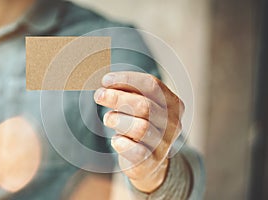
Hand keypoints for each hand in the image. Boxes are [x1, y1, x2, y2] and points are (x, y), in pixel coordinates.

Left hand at [94, 71, 183, 192]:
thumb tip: (106, 82)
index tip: (105, 80)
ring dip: (118, 120)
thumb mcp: (139, 105)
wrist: (149, 160)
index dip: (127, 80)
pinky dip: (121, 143)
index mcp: (173, 104)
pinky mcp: (152, 162)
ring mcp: (165, 144)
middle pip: (144, 106)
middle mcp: (173, 123)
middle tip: (99, 96)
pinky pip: (136, 151)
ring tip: (108, 119)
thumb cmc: (139, 124)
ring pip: (140, 128)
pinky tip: (116, 140)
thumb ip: (128, 92)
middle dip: (117, 98)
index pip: (151, 85)